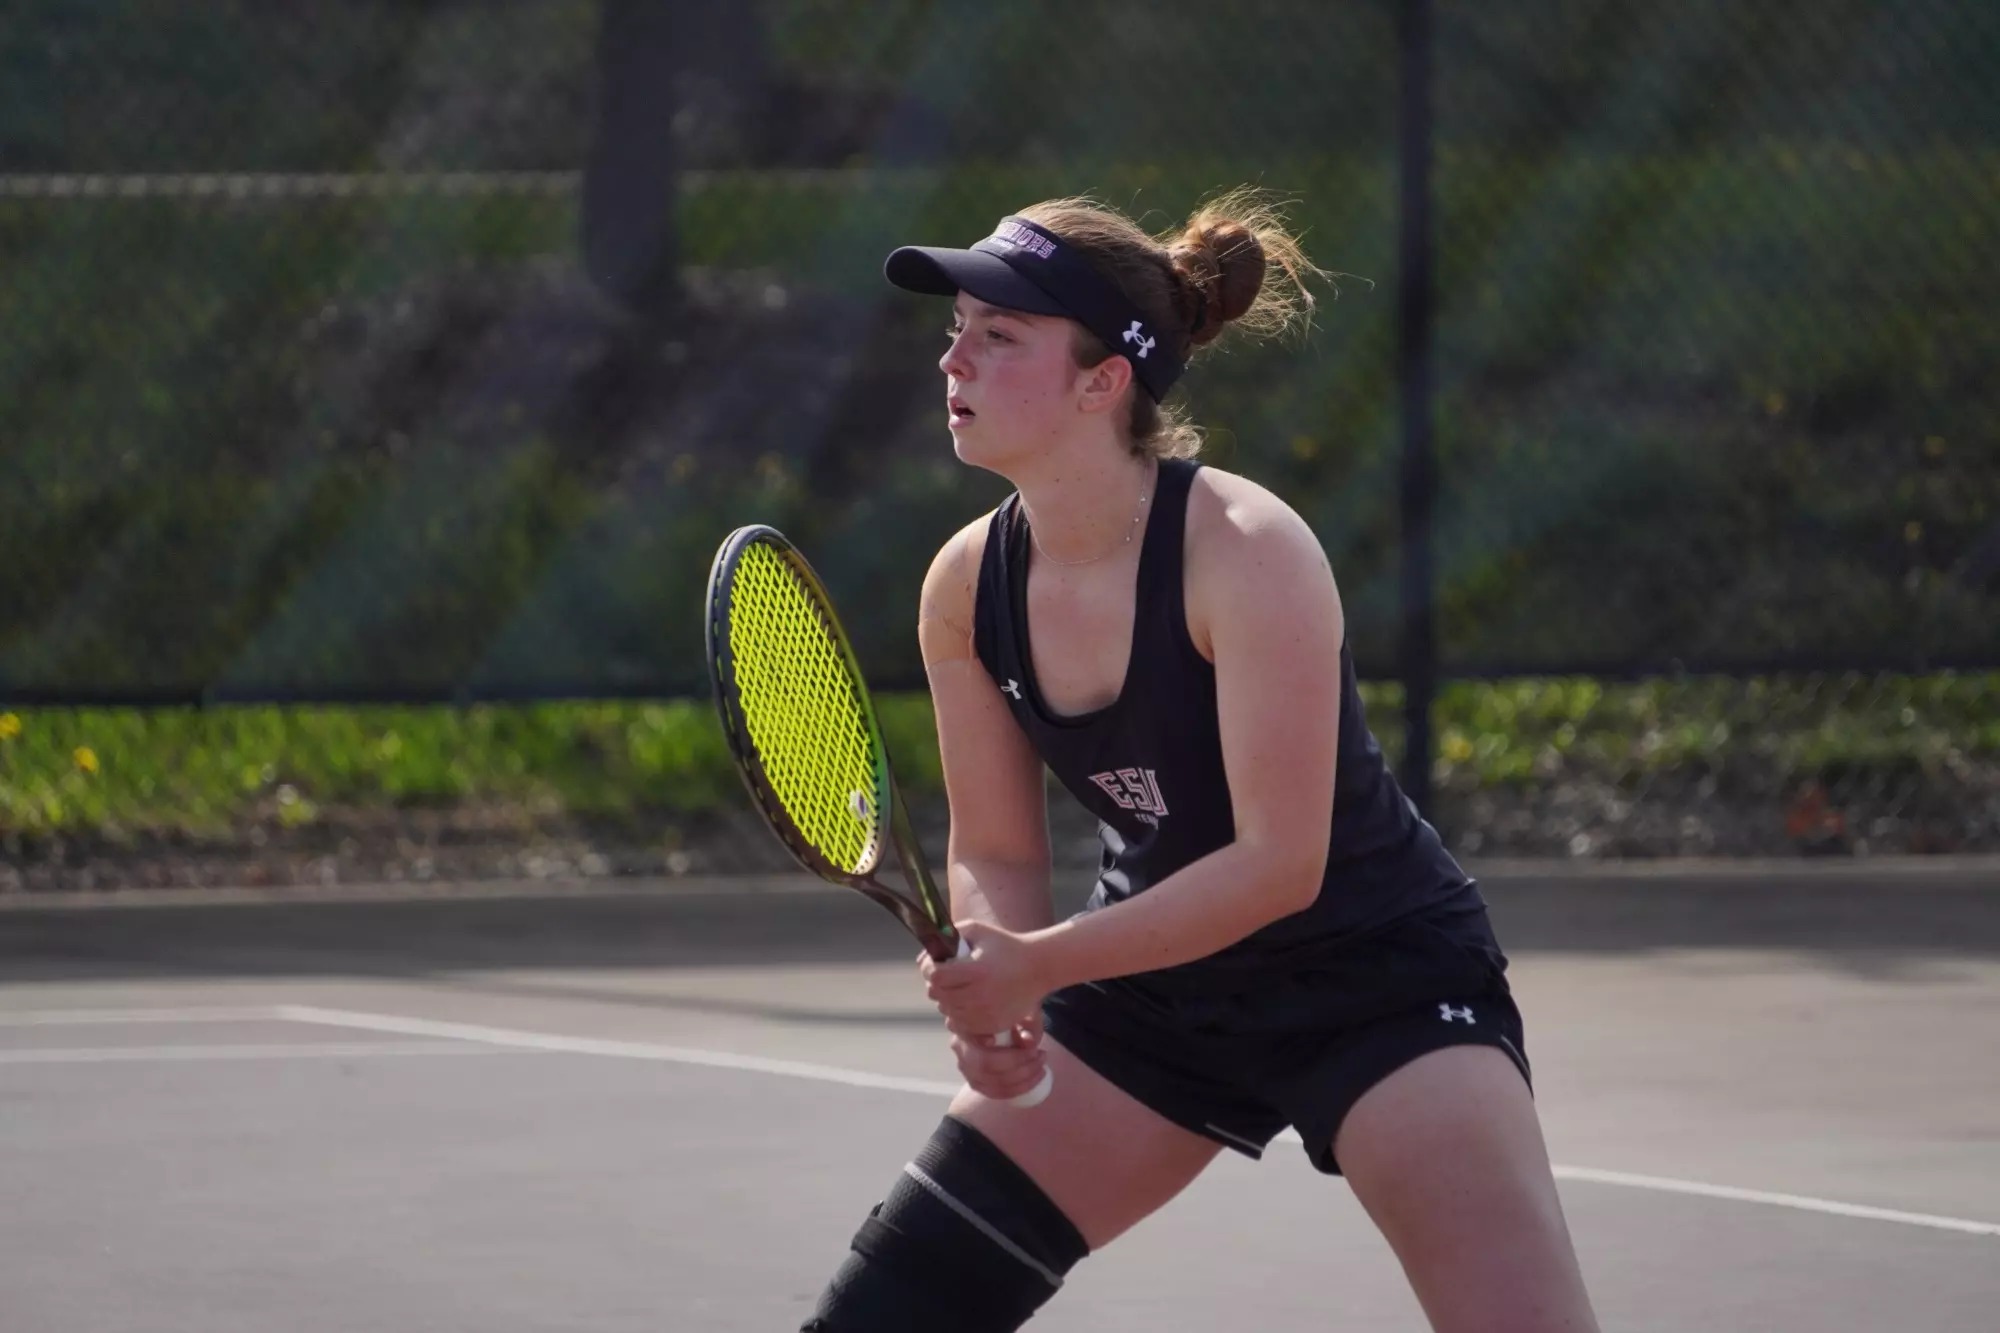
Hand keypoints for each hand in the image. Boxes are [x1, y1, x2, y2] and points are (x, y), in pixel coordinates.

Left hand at [920, 919, 1050, 1037]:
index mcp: (977, 970)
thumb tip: (922, 958)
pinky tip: (967, 1001)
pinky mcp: (993, 1026)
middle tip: (946, 976)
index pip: (935, 976)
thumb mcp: (977, 930)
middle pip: (937, 995)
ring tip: (959, 987)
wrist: (1038, 968)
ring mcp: (987, 1014)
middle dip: (936, 984)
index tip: (934, 963)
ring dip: (947, 999)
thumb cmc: (1005, 946)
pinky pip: (961, 1025)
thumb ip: (948, 937)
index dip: (928, 968)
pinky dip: (958, 1014)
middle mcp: (981, 995)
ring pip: (947, 1011)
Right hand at [947, 1010, 1050, 1103]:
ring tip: (1041, 1066)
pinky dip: (1017, 1089)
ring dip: (1021, 1079)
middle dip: (1017, 1064)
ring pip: (990, 1082)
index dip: (982, 1039)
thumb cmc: (1013, 1012)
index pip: (969, 1031)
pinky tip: (1033, 1079)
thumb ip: (1028, 1023)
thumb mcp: (1024, 1010)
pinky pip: (994, 1092)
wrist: (1007, 1021)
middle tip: (1040, 1055)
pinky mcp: (974, 1081)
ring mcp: (964, 1066)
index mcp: (965, 1020)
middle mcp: (958, 1045)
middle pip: (983, 1063)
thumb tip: (1028, 1043)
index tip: (996, 1039)